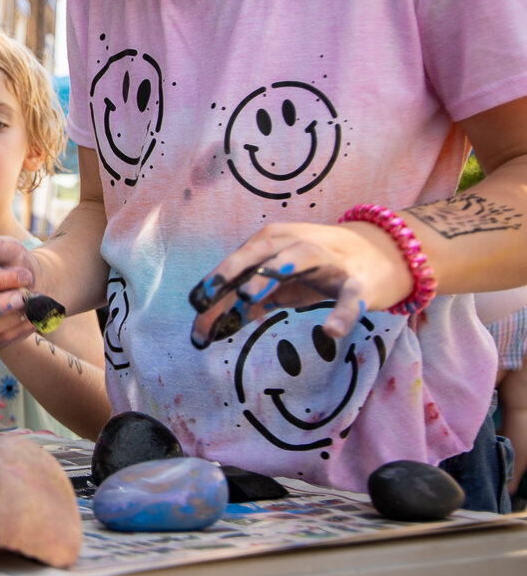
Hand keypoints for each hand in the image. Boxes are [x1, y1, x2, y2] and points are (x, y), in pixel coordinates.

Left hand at [188, 220, 415, 347]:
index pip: (238, 263)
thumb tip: (202, 332)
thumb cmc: (314, 270)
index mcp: (272, 243)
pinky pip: (350, 297)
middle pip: (260, 251)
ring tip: (248, 296)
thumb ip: (243, 306)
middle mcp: (296, 243)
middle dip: (234, 270)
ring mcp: (328, 259)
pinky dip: (342, 313)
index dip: (215, 283)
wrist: (380, 256)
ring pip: (299, 256)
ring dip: (272, 272)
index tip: (194, 304)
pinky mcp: (358, 282)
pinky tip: (331, 331)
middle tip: (210, 295)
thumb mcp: (277, 286)